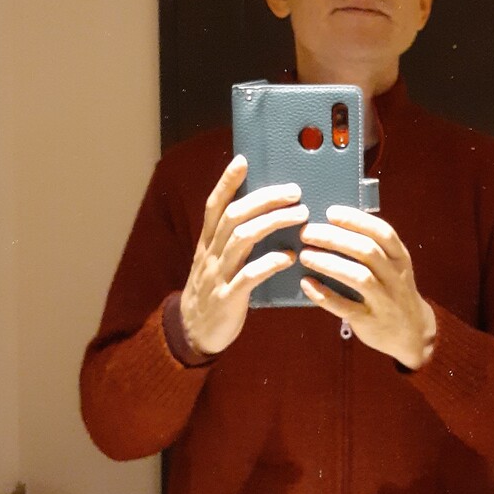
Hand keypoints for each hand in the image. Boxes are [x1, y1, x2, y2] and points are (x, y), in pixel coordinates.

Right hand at [181, 155, 307, 355]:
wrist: (193, 333)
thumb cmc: (213, 291)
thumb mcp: (215, 261)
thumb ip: (232, 239)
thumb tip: (262, 213)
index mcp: (206, 242)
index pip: (214, 205)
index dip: (227, 182)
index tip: (243, 161)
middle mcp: (209, 254)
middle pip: (234, 216)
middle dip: (265, 199)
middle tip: (294, 191)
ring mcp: (217, 275)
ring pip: (242, 239)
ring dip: (272, 223)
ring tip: (300, 216)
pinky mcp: (228, 298)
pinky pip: (249, 276)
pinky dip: (270, 263)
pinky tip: (289, 256)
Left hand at [298, 206, 436, 369]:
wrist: (412, 332)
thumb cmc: (393, 290)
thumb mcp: (393, 266)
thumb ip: (372, 247)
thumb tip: (332, 223)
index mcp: (400, 258)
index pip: (383, 233)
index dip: (357, 220)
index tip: (331, 212)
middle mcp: (395, 277)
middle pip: (367, 251)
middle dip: (335, 238)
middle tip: (308, 232)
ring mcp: (384, 300)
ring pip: (359, 277)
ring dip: (329, 264)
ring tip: (305, 255)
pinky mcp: (369, 321)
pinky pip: (345, 307)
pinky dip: (324, 295)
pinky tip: (307, 283)